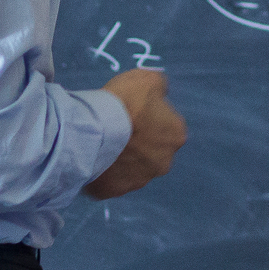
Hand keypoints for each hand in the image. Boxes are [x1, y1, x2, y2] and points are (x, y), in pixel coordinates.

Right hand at [83, 69, 184, 199]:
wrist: (93, 129)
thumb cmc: (123, 102)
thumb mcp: (147, 79)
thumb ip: (159, 86)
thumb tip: (160, 91)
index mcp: (176, 136)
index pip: (166, 125)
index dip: (148, 117)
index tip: (132, 111)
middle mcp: (163, 162)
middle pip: (151, 150)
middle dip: (138, 142)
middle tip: (117, 128)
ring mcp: (139, 180)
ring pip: (131, 168)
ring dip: (121, 158)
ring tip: (101, 142)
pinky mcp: (115, 190)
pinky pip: (110, 181)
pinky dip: (103, 172)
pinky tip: (92, 157)